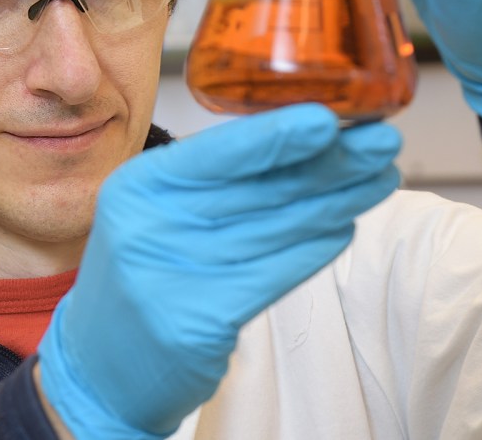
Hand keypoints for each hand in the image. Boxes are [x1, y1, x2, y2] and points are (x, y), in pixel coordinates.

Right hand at [36, 104, 400, 437]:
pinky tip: (344, 228)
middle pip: (258, 187)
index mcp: (138, 185)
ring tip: (378, 179)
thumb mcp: (156, 212)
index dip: (279, 134)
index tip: (331, 117)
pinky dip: (314, 249)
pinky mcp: (198, 321)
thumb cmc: (142, 275)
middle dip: (330, 162)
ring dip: (337, 202)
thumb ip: (214, 181)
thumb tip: (302, 141)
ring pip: (276, 228)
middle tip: (382, 142)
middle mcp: (149, 225)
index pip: (219, 151)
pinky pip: (274, 274)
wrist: (100, 364)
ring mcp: (172, 276)